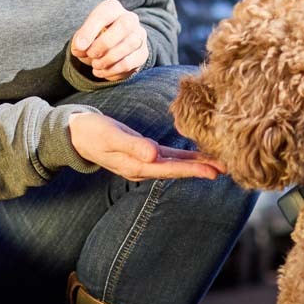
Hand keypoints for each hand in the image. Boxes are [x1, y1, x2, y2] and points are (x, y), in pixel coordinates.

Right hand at [68, 111, 223, 181]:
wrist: (75, 134)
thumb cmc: (92, 132)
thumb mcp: (110, 137)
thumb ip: (132, 146)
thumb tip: (154, 155)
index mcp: (136, 165)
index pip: (170, 169)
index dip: (193, 170)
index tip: (214, 171)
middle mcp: (143, 167)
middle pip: (177, 170)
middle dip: (201, 169)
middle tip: (228, 168)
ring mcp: (143, 161)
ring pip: (175, 165)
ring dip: (196, 165)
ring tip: (219, 164)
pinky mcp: (143, 153)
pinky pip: (169, 158)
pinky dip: (184, 158)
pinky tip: (197, 156)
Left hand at [71, 0, 147, 82]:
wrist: (115, 47)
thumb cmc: (96, 38)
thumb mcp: (85, 36)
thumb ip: (79, 40)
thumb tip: (80, 49)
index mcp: (113, 8)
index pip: (104, 14)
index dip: (89, 31)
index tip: (79, 46)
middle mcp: (130, 18)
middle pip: (124, 25)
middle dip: (104, 43)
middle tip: (91, 54)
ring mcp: (139, 35)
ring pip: (129, 45)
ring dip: (107, 59)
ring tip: (95, 65)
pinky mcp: (142, 53)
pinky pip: (129, 62)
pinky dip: (112, 70)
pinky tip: (101, 72)